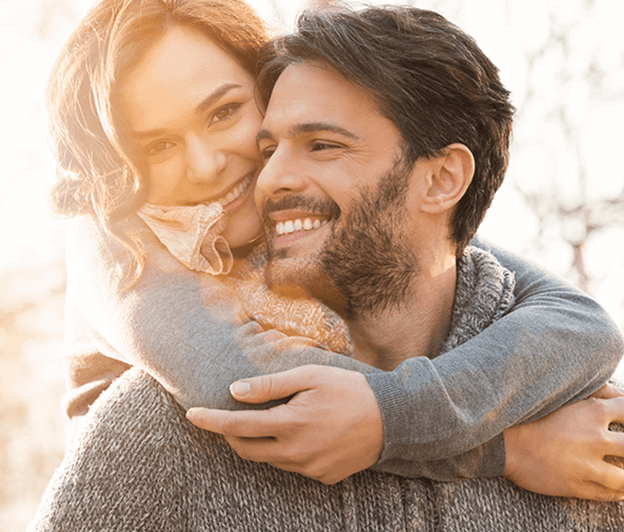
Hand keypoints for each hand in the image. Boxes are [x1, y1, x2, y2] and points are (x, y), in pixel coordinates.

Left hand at [186, 365, 383, 483]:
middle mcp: (295, 453)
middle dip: (229, 433)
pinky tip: (300, 433)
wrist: (392, 419)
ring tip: (268, 419)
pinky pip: (291, 466)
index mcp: (289, 424)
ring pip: (269, 459)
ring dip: (258, 441)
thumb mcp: (310, 376)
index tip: (192, 415)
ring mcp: (309, 469)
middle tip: (225, 416)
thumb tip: (236, 390)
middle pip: (246, 449)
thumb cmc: (350, 390)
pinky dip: (284, 450)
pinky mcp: (322, 477)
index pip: (237, 425)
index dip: (211, 421)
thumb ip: (270, 385)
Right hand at [503, 395, 623, 500]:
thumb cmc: (530, 414)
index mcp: (593, 412)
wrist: (504, 442)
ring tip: (623, 473)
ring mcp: (587, 465)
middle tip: (623, 450)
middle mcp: (595, 439)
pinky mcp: (577, 486)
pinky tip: (618, 489)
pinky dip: (618, 493)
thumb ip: (595, 392)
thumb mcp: (562, 395)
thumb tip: (617, 396)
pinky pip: (609, 495)